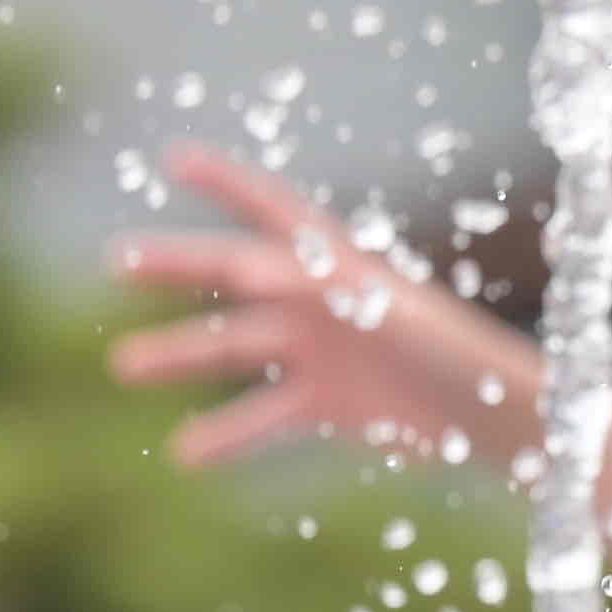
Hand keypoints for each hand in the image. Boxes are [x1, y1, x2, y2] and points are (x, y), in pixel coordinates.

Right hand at [106, 143, 538, 476]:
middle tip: (119, 260)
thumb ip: (327, 289)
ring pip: (234, 347)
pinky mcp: (324, 404)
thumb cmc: (454, 350)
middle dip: (177, 266)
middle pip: (233, 273)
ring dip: (181, 353)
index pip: (272, 209)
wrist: (492, 415)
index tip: (173, 157)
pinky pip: (262, 418)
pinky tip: (184, 453)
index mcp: (338, 261)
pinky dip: (225, 436)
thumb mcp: (389, 311)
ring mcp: (316, 351)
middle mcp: (316, 299)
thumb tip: (258, 272)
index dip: (224, 182)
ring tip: (124, 365)